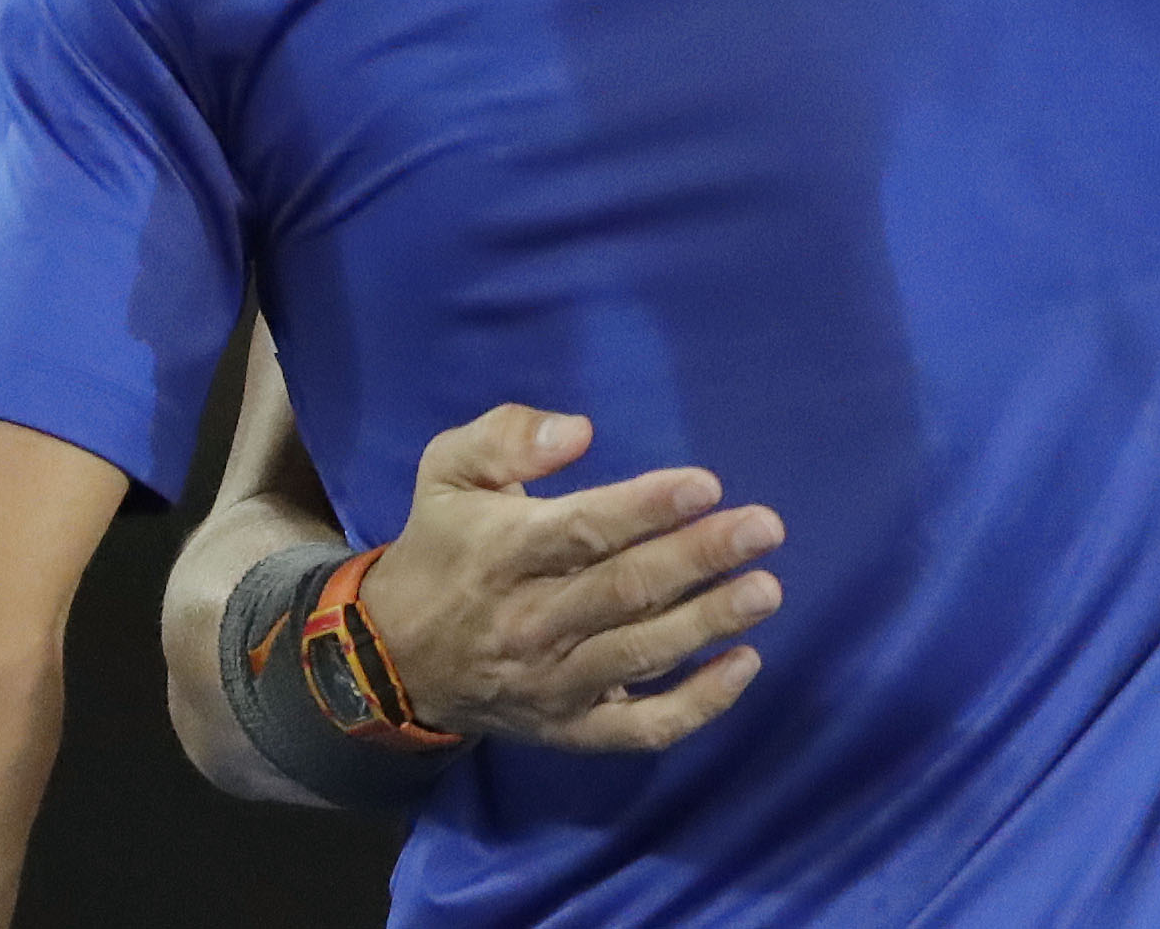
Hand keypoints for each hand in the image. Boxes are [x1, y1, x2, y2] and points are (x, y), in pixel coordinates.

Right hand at [354, 404, 782, 752]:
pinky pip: (640, 729)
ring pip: (640, 655)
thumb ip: (504, 436)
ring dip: (709, 623)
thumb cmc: (443, 548)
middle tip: (765, 528)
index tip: (706, 485)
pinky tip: (745, 665)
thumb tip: (577, 431)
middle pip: (624, 591)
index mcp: (502, 553)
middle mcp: (530, 622)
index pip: (581, 531)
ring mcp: (553, 683)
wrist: (393, 659)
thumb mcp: (447, 472)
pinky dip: (698, 706)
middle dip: (700, 558)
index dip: (646, 509)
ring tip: (767, 590)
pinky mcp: (571, 728)